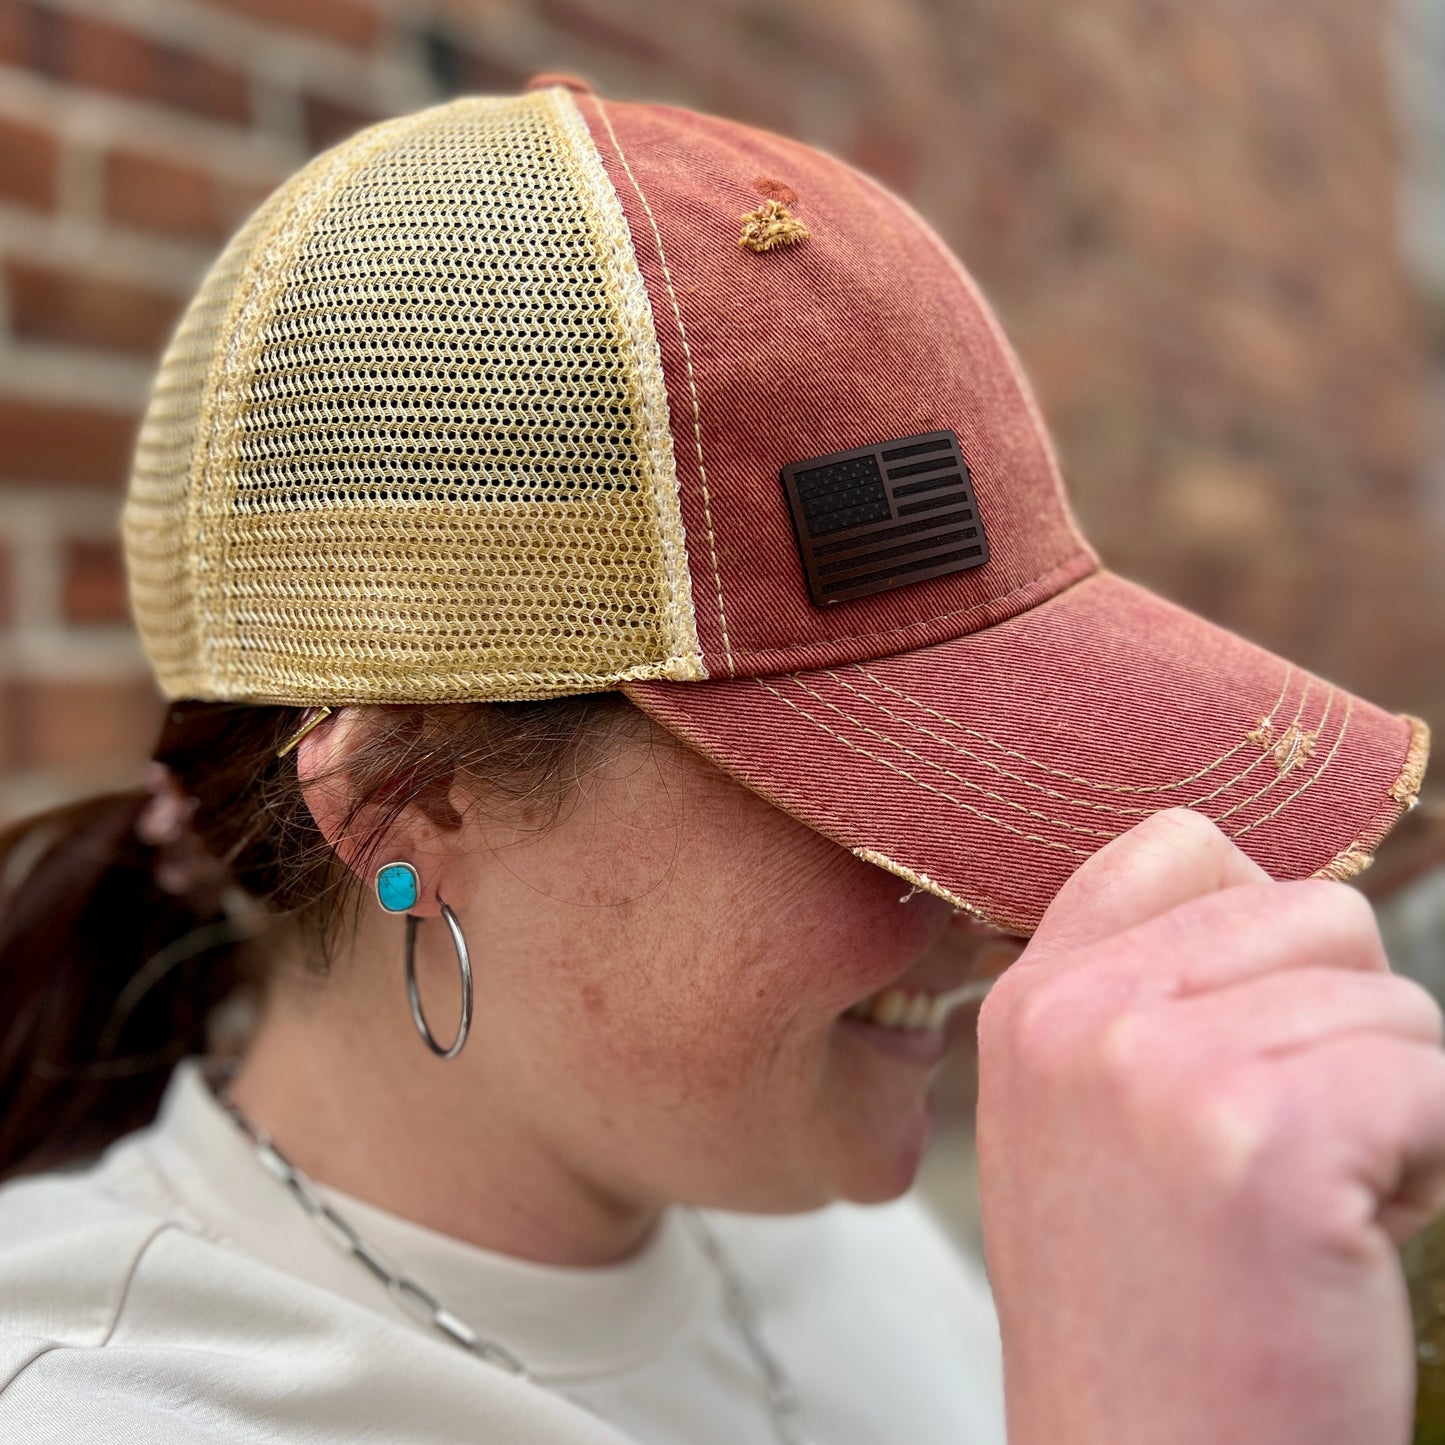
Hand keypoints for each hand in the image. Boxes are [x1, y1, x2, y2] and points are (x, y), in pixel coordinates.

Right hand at [976, 808, 1444, 1444]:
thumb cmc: (1145, 1318)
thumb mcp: (1077, 1127)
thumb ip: (1138, 998)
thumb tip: (1269, 894)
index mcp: (1032, 1002)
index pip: (1180, 845)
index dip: (1262, 926)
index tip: (1264, 1031)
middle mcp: (1080, 1015)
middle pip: (1315, 910)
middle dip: (1345, 1026)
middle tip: (1288, 1152)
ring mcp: (1160, 1067)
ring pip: (1391, 998)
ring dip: (1396, 1104)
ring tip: (1313, 1209)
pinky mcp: (1265, 1136)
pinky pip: (1435, 1081)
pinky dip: (1433, 1162)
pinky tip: (1352, 1246)